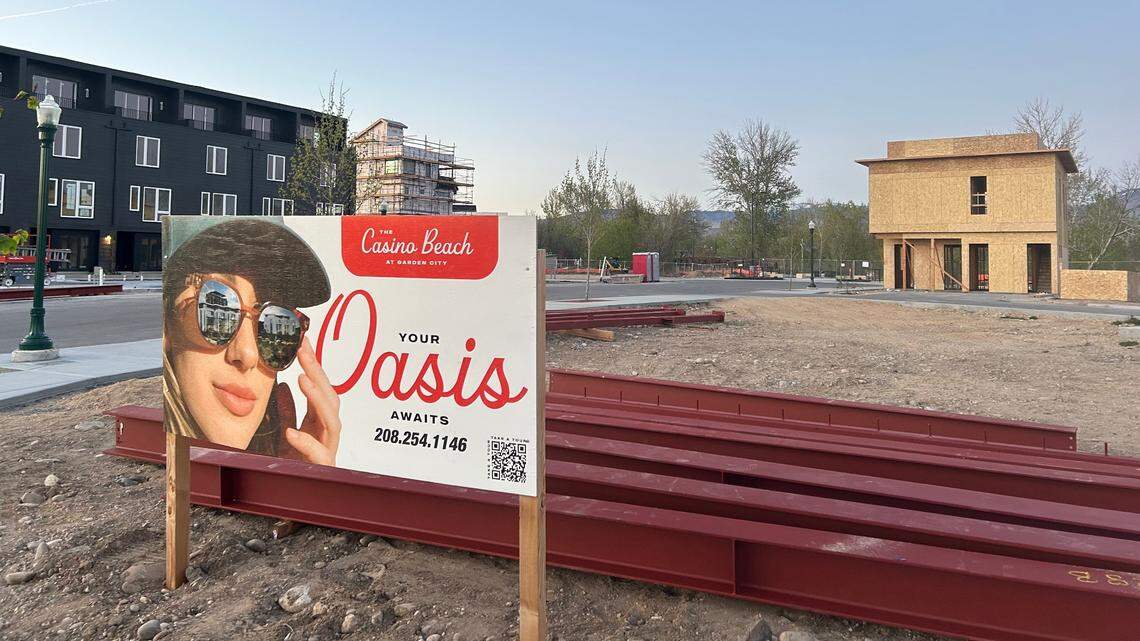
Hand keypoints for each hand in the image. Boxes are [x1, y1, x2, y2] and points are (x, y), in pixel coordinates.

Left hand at [279, 338, 341, 465]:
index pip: (319, 388)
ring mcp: (328, 451)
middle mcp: (327, 434)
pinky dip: (306, 442)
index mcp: (319, 423)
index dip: (313, 364)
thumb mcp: (286, 434)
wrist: (299, 500)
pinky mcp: (322, 470)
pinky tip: (291, 432)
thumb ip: (288, 412)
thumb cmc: (294, 467)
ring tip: (302, 380)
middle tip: (302, 351)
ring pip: (332, 422)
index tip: (303, 340)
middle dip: (318, 373)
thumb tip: (283, 385)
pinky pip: (318, 455)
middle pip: (330, 398)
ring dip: (318, 399)